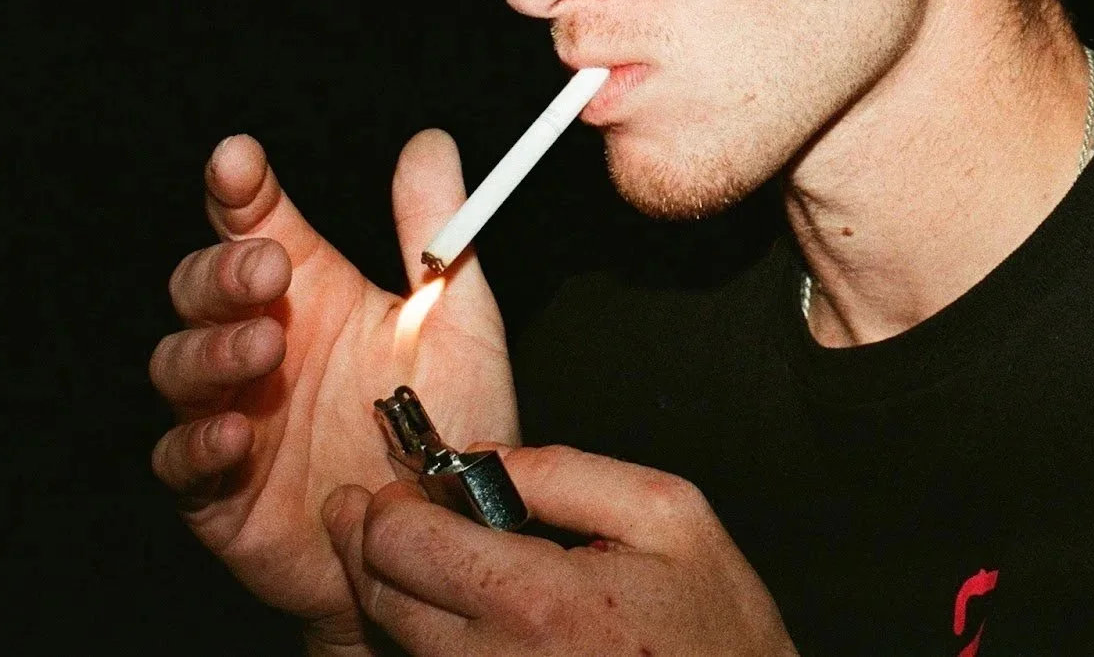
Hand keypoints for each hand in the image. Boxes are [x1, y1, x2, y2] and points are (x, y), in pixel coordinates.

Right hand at [149, 130, 518, 652]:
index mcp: (312, 291)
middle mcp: (264, 342)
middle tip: (267, 265)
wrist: (446, 537)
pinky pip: (181, 461)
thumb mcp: (457, 319)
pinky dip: (199, 443)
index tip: (238, 160)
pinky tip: (236, 432)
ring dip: (211, 348)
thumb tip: (429, 141)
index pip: (256, 223)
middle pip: (203, 287)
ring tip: (262, 343)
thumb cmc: (451, 422)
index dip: (240, 188)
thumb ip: (436, 233)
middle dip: (223, 269)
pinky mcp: (221, 491)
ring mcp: (234, 414)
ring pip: (180, 365)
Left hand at [322, 446, 797, 655]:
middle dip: (378, 544)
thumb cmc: (716, 626)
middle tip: (397, 514)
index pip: (402, 544)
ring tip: (440, 561)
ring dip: (401, 596)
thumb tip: (479, 457)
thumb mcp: (666, 512)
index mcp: (539, 601)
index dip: (389, 505)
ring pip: (396, 645)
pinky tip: (466, 616)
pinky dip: (430, 642)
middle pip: (380, 597)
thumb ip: (563, 470)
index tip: (406, 488)